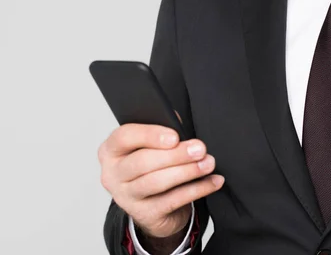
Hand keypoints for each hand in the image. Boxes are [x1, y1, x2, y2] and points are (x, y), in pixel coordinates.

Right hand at [98, 111, 223, 238]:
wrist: (153, 206)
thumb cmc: (153, 166)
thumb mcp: (152, 146)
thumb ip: (162, 132)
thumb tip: (179, 122)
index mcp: (112, 150)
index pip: (124, 137)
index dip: (150, 135)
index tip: (175, 136)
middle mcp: (113, 174)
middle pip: (142, 162)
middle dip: (176, 154)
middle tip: (200, 149)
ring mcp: (126, 197)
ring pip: (157, 182)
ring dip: (187, 171)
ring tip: (208, 163)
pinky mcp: (145, 214)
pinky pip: (174, 200)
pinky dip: (197, 189)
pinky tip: (213, 181)